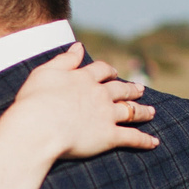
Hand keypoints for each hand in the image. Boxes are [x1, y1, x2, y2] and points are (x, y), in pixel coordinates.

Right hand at [9, 44, 158, 159]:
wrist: (38, 127)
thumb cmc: (34, 100)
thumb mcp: (45, 73)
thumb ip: (64, 60)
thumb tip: (79, 46)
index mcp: (83, 78)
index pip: (101, 70)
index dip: (109, 71)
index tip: (113, 72)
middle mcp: (99, 94)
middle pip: (121, 89)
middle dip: (132, 89)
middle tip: (141, 89)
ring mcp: (107, 115)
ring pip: (131, 111)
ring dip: (143, 111)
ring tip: (152, 112)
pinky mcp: (110, 136)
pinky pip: (132, 138)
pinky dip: (144, 140)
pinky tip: (154, 142)